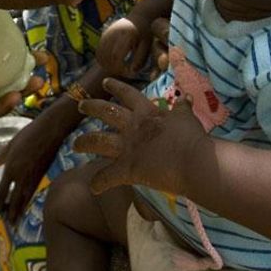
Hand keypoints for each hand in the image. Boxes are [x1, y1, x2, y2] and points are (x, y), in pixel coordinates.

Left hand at [0, 114, 65, 222]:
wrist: (50, 130)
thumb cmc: (29, 133)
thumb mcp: (11, 143)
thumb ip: (1, 156)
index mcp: (11, 167)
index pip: (2, 191)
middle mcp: (21, 175)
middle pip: (14, 199)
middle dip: (10, 213)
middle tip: (6, 224)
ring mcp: (33, 176)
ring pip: (25, 198)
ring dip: (20, 211)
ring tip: (16, 222)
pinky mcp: (42, 174)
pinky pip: (33, 192)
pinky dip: (28, 201)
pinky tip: (26, 205)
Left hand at [73, 78, 207, 196]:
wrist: (194, 161)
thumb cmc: (193, 138)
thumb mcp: (187, 117)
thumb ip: (183, 108)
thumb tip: (187, 98)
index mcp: (146, 112)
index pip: (127, 94)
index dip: (115, 87)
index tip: (106, 82)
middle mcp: (132, 126)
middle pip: (105, 111)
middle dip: (91, 107)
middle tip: (81, 106)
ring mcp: (127, 147)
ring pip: (98, 141)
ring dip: (84, 142)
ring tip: (75, 145)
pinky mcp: (127, 168)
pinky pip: (107, 177)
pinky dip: (99, 183)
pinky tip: (93, 188)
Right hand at [97, 17, 169, 78]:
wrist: (140, 17)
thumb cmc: (146, 33)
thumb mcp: (147, 46)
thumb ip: (140, 59)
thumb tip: (131, 71)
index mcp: (126, 35)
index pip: (117, 56)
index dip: (121, 68)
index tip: (129, 73)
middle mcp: (114, 32)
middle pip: (107, 57)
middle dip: (114, 69)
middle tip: (124, 73)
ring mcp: (107, 33)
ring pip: (100, 55)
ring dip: (107, 65)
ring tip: (119, 69)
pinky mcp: (104, 35)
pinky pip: (99, 51)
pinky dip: (103, 60)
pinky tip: (113, 64)